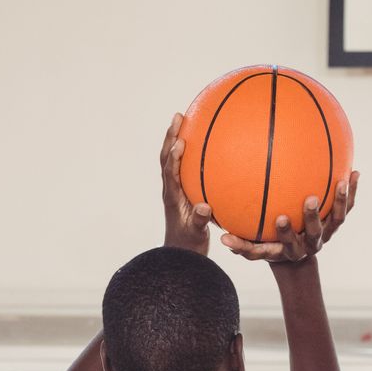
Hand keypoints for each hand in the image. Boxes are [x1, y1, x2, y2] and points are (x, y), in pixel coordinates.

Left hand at [161, 113, 215, 253]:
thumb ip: (199, 221)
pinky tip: (201, 144)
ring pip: (172, 159)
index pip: (170, 171)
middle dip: (171, 136)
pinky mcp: (180, 191)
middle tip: (178, 116)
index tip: (180, 141)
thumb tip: (205, 208)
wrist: (180, 254)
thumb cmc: (188, 245)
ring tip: (184, 120)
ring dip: (175, 139)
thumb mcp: (196, 234)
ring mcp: (174, 189)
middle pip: (167, 157)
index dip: (174, 156)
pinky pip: (182, 166)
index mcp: (173, 197)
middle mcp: (170, 189)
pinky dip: (187, 152)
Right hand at [222, 172, 359, 264]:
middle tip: (309, 199)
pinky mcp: (336, 222)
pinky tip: (354, 172)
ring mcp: (326, 233)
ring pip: (337, 220)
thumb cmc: (269, 246)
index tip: (280, 218)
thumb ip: (241, 246)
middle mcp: (311, 243)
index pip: (287, 243)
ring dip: (340, 201)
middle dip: (312, 217)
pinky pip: (347, 206)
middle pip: (315, 233)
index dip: (285, 233)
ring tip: (341, 181)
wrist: (295, 258)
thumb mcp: (256, 249)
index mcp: (291, 249)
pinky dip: (351, 191)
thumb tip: (221, 239)